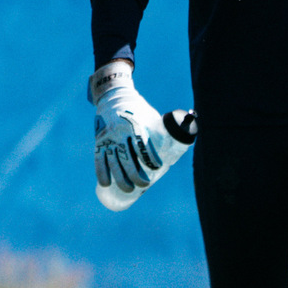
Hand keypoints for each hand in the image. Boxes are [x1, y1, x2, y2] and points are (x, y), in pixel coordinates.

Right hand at [91, 60, 171, 208]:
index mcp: (135, 125)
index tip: (157, 167)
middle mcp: (120, 132)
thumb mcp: (152, 116)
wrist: (113, 97)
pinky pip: (99, 158)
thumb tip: (188, 135)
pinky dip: (101, 171)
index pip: (143, 144)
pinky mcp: (99, 141)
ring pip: (113, 161)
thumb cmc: (139, 110)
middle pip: (127, 157)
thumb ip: (165, 129)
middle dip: (135, 174)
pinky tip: (106, 183)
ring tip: (128, 190)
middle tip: (144, 185)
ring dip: (119, 177)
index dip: (149, 157)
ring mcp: (108, 137)